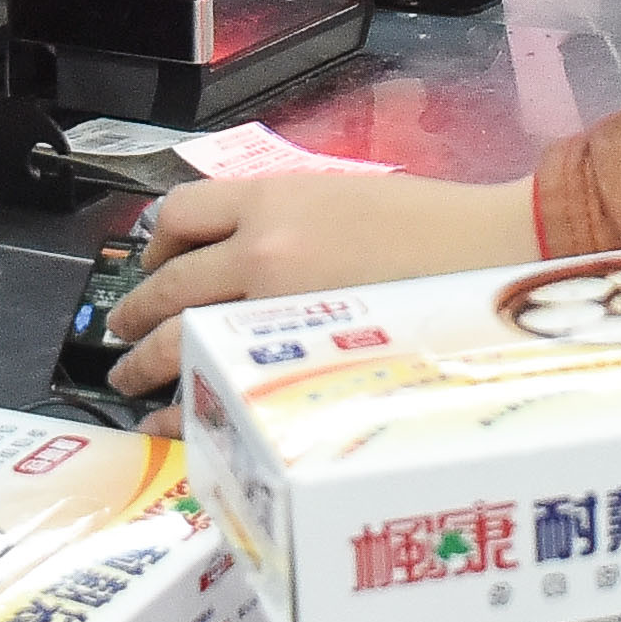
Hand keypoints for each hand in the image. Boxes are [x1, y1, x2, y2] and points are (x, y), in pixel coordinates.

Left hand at [103, 169, 539, 396]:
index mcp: (274, 200)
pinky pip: (215, 386)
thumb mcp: (347, 200)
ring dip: (147, 364)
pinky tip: (174, 422)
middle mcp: (262, 249)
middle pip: (169, 284)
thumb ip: (291, 223)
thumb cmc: (437, 228)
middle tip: (122, 334)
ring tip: (134, 383)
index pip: (180, 213)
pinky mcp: (296, 361)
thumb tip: (250, 257)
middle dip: (136, 314)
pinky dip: (185, 406)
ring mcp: (275, 309)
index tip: (155, 262)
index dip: (156, 242)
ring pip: (180, 338)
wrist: (498, 254)